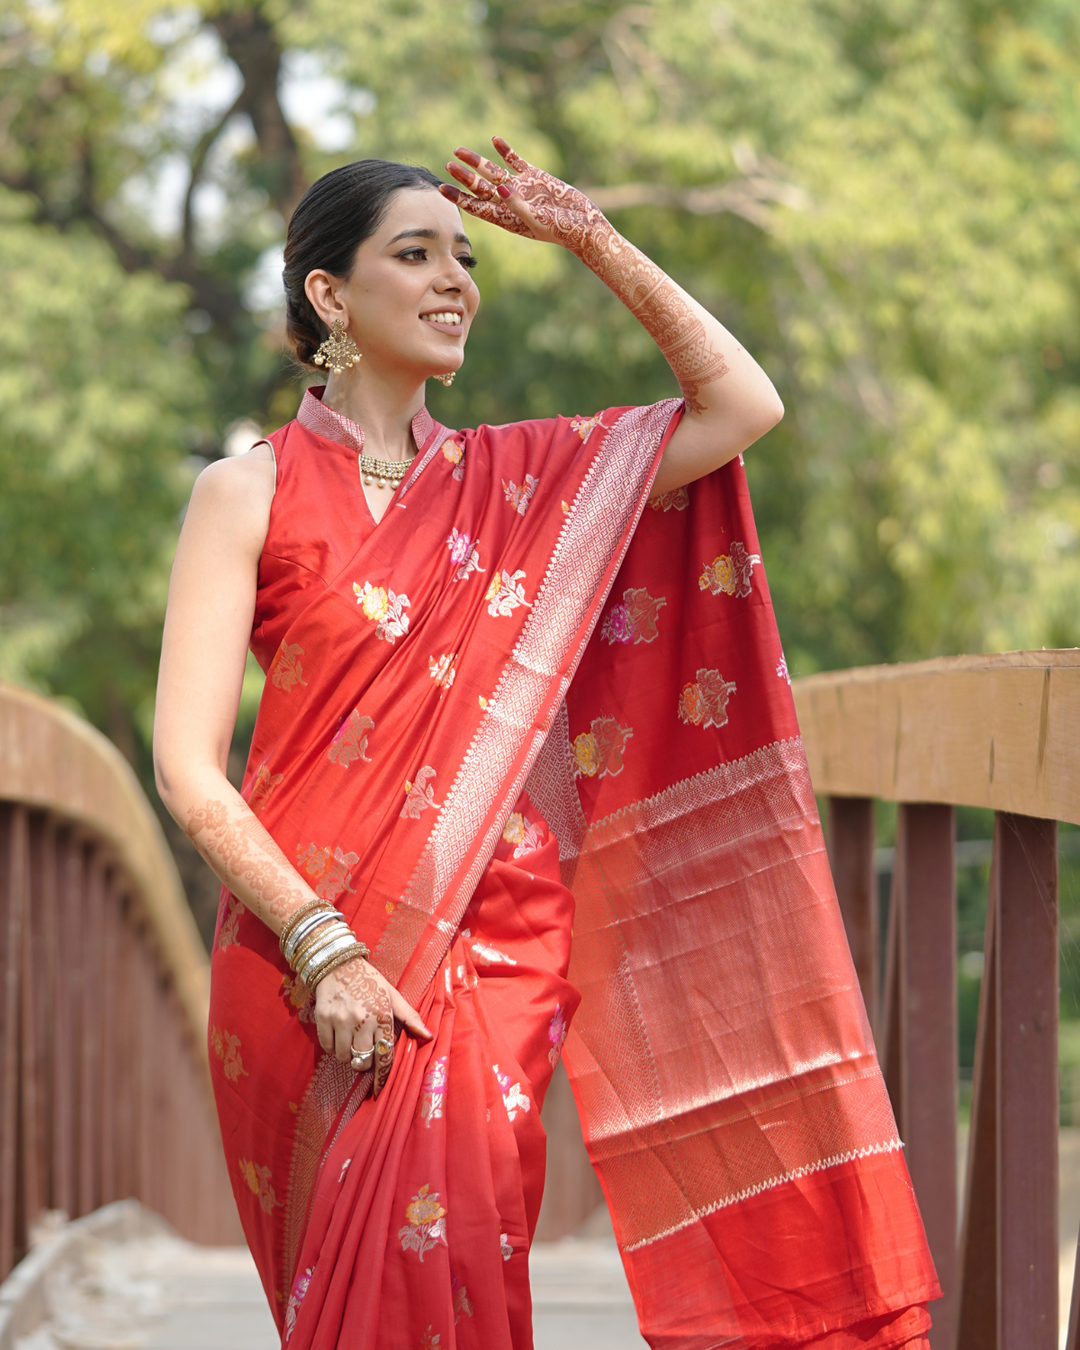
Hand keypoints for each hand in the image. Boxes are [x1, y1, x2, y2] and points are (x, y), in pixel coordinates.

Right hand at [314, 956, 430, 1096]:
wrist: (338, 963)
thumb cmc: (370, 981)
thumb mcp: (393, 995)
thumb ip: (410, 1017)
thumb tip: (429, 1036)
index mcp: (382, 1016)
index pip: (385, 1054)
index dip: (382, 1075)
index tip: (380, 1088)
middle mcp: (361, 1020)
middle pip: (363, 1060)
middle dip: (366, 1063)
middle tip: (366, 1054)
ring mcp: (340, 1020)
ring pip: (344, 1057)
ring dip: (349, 1056)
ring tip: (352, 1043)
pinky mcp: (323, 1019)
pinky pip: (327, 1048)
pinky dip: (333, 1048)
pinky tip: (339, 1037)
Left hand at [441, 137, 611, 262]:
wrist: (584, 223)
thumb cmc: (560, 229)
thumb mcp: (536, 219)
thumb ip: (516, 204)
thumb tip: (499, 186)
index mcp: (505, 218)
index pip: (476, 206)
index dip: (458, 197)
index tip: (442, 188)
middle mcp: (509, 202)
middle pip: (480, 188)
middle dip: (464, 177)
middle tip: (448, 165)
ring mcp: (521, 188)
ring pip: (493, 172)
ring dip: (477, 162)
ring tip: (460, 151)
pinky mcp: (535, 176)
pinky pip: (516, 161)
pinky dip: (505, 151)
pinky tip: (495, 139)